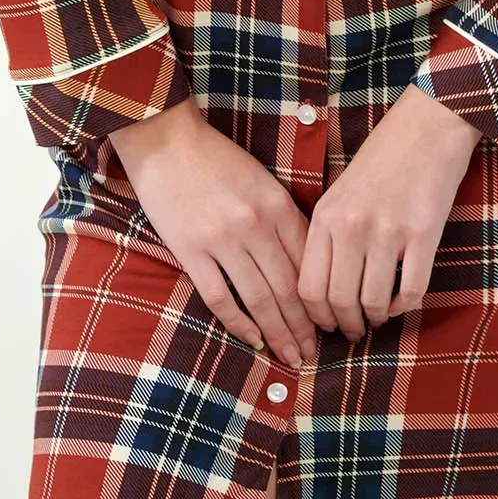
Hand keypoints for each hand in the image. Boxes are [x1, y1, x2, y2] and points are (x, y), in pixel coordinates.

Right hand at [108, 99, 319, 368]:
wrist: (167, 141)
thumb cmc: (217, 159)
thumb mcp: (262, 180)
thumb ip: (283, 216)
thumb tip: (307, 262)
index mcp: (277, 204)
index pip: (308, 262)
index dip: (321, 298)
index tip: (330, 321)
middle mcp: (255, 224)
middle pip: (288, 287)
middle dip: (304, 326)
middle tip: (314, 354)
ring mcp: (222, 240)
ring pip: (259, 298)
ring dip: (278, 333)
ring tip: (291, 357)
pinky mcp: (191, 251)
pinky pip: (220, 297)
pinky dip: (238, 323)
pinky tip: (252, 339)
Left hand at [298, 85, 481, 338]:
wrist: (426, 126)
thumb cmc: (381, 160)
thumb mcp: (340, 193)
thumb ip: (328, 236)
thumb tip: (325, 293)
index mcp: (326, 216)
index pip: (308, 288)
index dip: (318, 317)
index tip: (328, 324)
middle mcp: (352, 226)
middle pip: (339, 301)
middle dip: (348, 324)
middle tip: (356, 329)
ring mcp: (388, 231)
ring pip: (375, 302)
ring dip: (377, 317)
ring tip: (380, 316)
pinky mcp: (423, 233)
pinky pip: (412, 290)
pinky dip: (406, 305)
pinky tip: (403, 300)